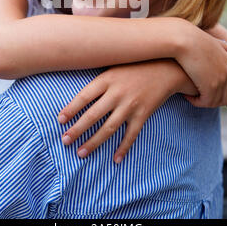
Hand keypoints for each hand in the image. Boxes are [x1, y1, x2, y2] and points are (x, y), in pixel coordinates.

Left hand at [58, 60, 196, 162]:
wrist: (166, 68)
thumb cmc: (136, 66)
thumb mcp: (114, 66)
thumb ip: (99, 80)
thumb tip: (78, 95)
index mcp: (107, 79)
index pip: (84, 96)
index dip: (71, 109)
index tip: (60, 120)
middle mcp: (117, 93)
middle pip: (92, 116)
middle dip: (76, 130)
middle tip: (65, 141)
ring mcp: (130, 105)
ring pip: (108, 128)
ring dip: (93, 142)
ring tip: (81, 153)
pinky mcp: (143, 114)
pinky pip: (131, 134)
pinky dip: (123, 148)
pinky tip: (115, 159)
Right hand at [174, 20, 226, 106]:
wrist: (183, 40)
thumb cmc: (191, 38)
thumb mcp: (211, 42)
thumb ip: (221, 46)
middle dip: (218, 103)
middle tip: (204, 103)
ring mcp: (221, 80)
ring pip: (217, 101)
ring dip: (204, 103)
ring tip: (192, 98)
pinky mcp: (210, 86)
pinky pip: (206, 102)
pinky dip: (197, 102)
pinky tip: (187, 96)